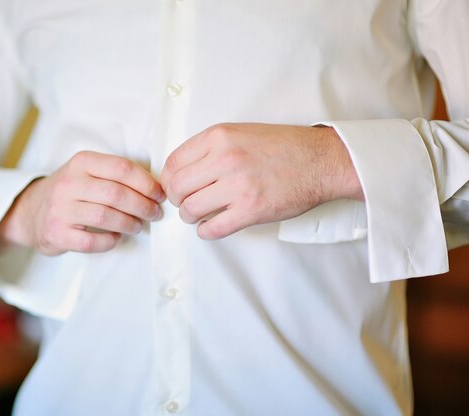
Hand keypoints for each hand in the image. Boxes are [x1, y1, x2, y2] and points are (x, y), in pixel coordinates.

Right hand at [0, 151, 164, 254]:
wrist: (31, 212)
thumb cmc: (70, 192)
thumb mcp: (87, 172)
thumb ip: (115, 175)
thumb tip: (155, 188)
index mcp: (81, 162)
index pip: (122, 168)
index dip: (146, 183)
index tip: (159, 195)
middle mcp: (68, 183)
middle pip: (116, 194)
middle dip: (143, 206)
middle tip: (154, 213)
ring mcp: (60, 209)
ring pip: (106, 217)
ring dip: (130, 223)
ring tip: (138, 226)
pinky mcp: (57, 233)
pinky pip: (92, 241)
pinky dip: (111, 241)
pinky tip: (117, 237)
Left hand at [160, 123, 362, 239]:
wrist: (320, 161)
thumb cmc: (282, 147)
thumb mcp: (240, 132)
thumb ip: (210, 148)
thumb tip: (180, 171)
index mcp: (219, 137)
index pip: (172, 162)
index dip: (168, 180)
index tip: (175, 187)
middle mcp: (225, 159)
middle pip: (177, 187)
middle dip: (177, 200)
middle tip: (187, 203)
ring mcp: (238, 185)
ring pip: (190, 209)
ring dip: (191, 217)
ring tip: (200, 215)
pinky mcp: (251, 210)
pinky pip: (213, 229)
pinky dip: (206, 232)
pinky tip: (211, 227)